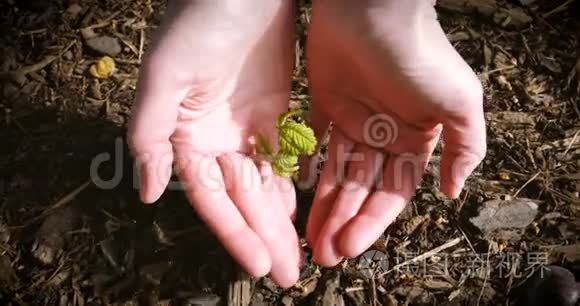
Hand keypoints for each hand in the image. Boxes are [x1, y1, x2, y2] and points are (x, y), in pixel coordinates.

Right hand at [127, 0, 300, 286]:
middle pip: (242, 199)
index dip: (236, 234)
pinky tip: (301, 211)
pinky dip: (291, 184)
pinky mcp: (273, 110)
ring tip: (300, 255)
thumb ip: (150, 136)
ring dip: (280, 220)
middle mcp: (214, 138)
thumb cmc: (199, 20)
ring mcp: (244, 126)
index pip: (213, 198)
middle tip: (290, 276)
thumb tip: (150, 196)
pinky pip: (283, 157)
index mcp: (186, 137)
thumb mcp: (165, 74)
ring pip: (264, 183)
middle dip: (264, 238)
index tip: (262, 266)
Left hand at [303, 0, 486, 265]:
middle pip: (361, 190)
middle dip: (343, 222)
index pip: (391, 193)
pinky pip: (315, 145)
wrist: (373, 11)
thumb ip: (466, 148)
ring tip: (307, 238)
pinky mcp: (325, 105)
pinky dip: (307, 169)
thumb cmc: (420, 56)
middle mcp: (385, 135)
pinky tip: (297, 195)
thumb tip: (454, 192)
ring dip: (324, 205)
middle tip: (323, 255)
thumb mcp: (460, 102)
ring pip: (337, 173)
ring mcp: (354, 121)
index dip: (371, 223)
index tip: (349, 248)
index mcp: (416, 140)